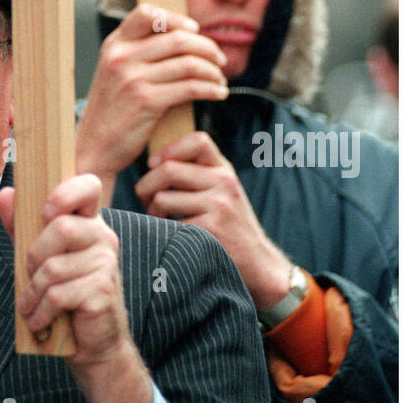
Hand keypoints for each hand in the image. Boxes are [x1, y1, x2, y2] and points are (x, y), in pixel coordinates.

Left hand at [0, 175, 152, 402]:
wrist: (94, 345)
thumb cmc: (66, 296)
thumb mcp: (40, 257)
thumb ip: (23, 225)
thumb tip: (6, 193)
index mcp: (89, 223)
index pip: (88, 186)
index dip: (65, 192)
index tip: (45, 211)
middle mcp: (103, 238)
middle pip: (61, 228)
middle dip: (33, 255)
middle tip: (29, 275)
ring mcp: (106, 264)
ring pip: (53, 267)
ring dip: (32, 292)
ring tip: (29, 306)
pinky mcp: (102, 291)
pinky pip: (58, 294)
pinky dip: (40, 311)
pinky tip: (39, 320)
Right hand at [75, 3, 228, 193]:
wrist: (94, 147)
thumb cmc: (112, 111)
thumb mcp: (114, 73)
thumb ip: (138, 54)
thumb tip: (184, 39)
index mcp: (114, 45)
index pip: (147, 14)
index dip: (176, 18)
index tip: (194, 30)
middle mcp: (121, 57)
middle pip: (178, 39)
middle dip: (207, 48)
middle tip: (220, 60)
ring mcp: (133, 79)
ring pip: (189, 64)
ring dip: (213, 71)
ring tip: (221, 80)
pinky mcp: (147, 101)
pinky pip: (191, 88)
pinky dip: (211, 89)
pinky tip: (218, 94)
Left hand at [135, 131, 291, 311]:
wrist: (258, 262)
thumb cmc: (230, 225)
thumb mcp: (222, 190)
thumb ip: (198, 172)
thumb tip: (153, 162)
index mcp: (224, 170)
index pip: (197, 140)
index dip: (169, 149)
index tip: (154, 164)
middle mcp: (223, 183)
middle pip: (168, 170)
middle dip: (146, 186)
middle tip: (145, 199)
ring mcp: (218, 206)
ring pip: (162, 198)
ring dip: (152, 212)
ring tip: (160, 219)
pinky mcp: (210, 230)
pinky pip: (169, 225)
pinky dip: (163, 231)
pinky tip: (173, 236)